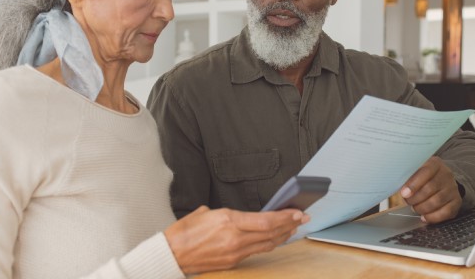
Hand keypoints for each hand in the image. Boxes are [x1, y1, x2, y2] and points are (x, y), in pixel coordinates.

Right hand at [164, 206, 308, 273]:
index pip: (266, 220)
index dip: (285, 217)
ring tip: (294, 228)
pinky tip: (276, 239)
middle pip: (271, 233)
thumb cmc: (184, 231)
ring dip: (283, 235)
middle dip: (290, 225)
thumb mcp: (206, 212)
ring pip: (267, 244)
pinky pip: (256, 252)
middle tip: (304, 218)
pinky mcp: (232, 262)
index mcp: (229, 220)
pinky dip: (269, 244)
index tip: (297, 212)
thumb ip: (226, 213)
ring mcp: (235, 252)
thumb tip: (237, 216)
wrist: (171, 255)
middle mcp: (235, 237)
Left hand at [399, 156, 461, 223]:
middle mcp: (446, 174)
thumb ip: (407, 175)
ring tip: (415, 208)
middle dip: (415, 198)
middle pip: (430, 188)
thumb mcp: (416, 170)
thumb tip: (393, 182)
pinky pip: (446, 212)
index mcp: (435, 163)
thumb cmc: (423, 177)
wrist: (442, 180)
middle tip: (408, 201)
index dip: (414, 184)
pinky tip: (424, 217)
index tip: (404, 193)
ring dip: (422, 208)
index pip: (425, 172)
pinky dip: (433, 217)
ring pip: (437, 201)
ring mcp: (453, 188)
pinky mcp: (456, 201)